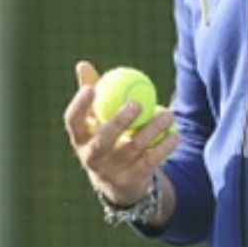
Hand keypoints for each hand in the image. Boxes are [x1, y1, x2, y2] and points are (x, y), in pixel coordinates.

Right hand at [64, 61, 177, 206]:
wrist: (118, 182)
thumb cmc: (105, 137)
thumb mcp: (96, 119)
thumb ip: (92, 92)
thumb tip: (83, 64)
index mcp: (80, 139)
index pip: (72, 122)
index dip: (79, 106)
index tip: (92, 88)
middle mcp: (91, 157)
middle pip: (102, 141)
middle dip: (118, 122)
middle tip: (136, 104)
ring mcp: (111, 171)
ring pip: (132, 149)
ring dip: (152, 130)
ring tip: (168, 114)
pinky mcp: (131, 181)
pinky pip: (150, 161)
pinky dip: (164, 147)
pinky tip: (175, 134)